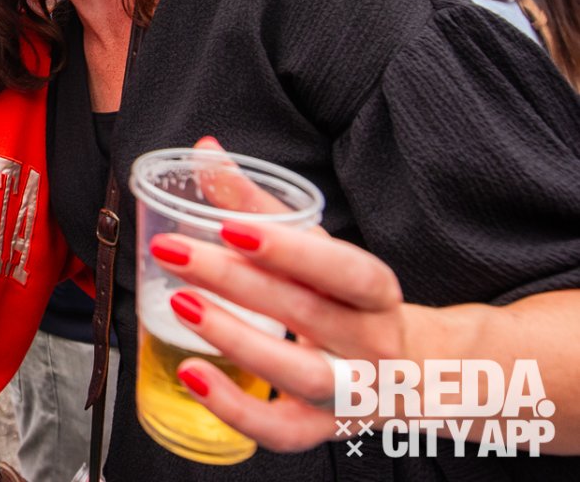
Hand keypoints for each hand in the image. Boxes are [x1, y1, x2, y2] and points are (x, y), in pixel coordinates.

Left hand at [150, 210, 407, 451]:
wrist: (407, 376)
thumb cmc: (344, 299)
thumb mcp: (313, 248)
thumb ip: (257, 203)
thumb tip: (204, 151)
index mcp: (376, 292)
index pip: (345, 270)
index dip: (291, 251)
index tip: (230, 226)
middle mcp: (372, 345)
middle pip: (307, 312)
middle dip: (233, 280)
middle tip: (174, 251)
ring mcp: (351, 393)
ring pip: (300, 372)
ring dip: (236, 338)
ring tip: (180, 305)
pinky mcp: (321, 430)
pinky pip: (281, 430)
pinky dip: (235, 408)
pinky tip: (191, 375)